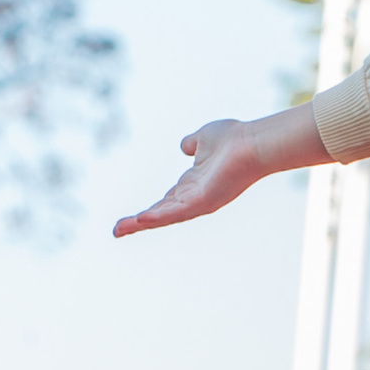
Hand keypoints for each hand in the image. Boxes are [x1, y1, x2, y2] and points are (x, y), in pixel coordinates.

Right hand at [114, 107, 326, 235]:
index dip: (148, 210)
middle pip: (161, 213)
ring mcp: (199, 201)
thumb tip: (185, 146)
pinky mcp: (204, 201)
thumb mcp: (204, 138)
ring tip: (120, 230)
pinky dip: (158, 217)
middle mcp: (195, 196)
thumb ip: (192, 143)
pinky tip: (140, 220)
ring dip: (141, 223)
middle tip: (117, 230)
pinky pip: (177, 211)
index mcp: (193, 184)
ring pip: (165, 216)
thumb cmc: (234, 139)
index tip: (131, 218)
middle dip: (138, 222)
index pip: (166, 201)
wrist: (253, 142)